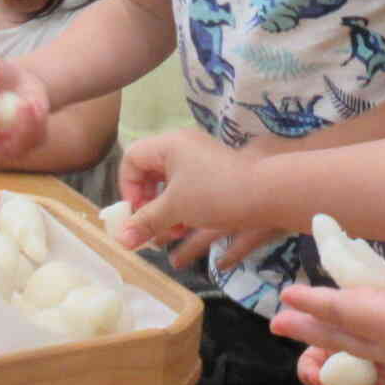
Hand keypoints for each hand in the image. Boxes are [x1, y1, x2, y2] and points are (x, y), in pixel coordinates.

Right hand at [119, 126, 260, 251]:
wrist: (265, 194)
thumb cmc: (214, 194)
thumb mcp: (175, 209)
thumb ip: (145, 222)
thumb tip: (119, 240)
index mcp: (168, 145)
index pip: (132, 158)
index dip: (128, 187)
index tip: (137, 212)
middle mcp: (182, 147)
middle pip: (149, 173)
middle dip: (147, 204)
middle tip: (150, 226)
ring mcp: (199, 160)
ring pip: (168, 185)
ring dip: (164, 211)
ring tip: (171, 233)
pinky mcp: (213, 175)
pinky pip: (186, 189)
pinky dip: (181, 209)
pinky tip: (185, 229)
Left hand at [272, 263, 384, 384]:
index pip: (345, 308)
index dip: (314, 298)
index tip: (285, 292)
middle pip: (344, 334)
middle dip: (309, 325)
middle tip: (275, 320)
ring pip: (359, 348)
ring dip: (328, 337)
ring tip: (307, 333)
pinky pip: (379, 356)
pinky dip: (358, 345)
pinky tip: (363, 340)